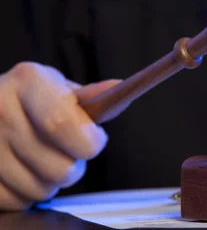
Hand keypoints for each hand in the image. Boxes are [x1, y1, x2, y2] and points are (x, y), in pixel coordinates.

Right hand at [0, 62, 119, 210]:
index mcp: (28, 81)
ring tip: (45, 161)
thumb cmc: (34, 100)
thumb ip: (91, 97)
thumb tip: (119, 90)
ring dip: (52, 183)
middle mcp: (0, 109)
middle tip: (71, 155)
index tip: (96, 143)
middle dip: (75, 168)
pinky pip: (17, 200)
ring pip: (39, 188)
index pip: (60, 123)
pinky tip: (26, 172)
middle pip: (57, 165)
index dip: (87, 142)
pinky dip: (28, 194)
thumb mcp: (60, 89)